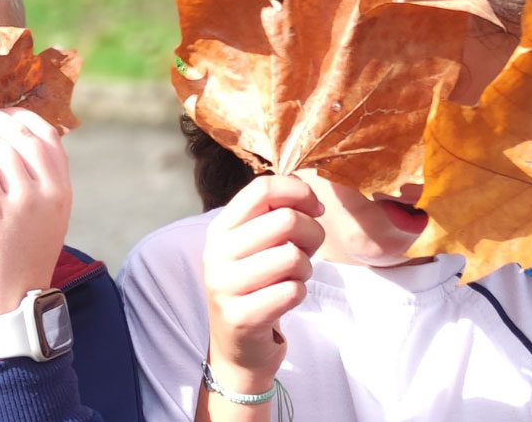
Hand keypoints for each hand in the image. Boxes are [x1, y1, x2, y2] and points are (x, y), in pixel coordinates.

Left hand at [0, 108, 70, 320]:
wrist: (5, 313)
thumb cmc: (12, 269)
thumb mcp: (37, 222)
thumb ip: (30, 187)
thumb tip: (2, 148)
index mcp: (61, 193)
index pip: (47, 133)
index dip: (16, 118)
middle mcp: (47, 193)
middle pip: (17, 132)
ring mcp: (21, 201)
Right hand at [201, 176, 323, 395]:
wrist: (238, 343)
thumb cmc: (257, 284)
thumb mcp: (256, 244)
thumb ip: (276, 214)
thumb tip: (308, 195)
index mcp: (220, 228)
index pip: (262, 189)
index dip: (298, 192)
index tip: (315, 208)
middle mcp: (216, 253)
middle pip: (286, 220)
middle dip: (312, 234)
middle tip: (307, 250)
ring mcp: (224, 286)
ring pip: (293, 256)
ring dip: (305, 268)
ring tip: (294, 276)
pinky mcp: (240, 316)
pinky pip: (293, 291)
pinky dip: (299, 293)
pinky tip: (285, 298)